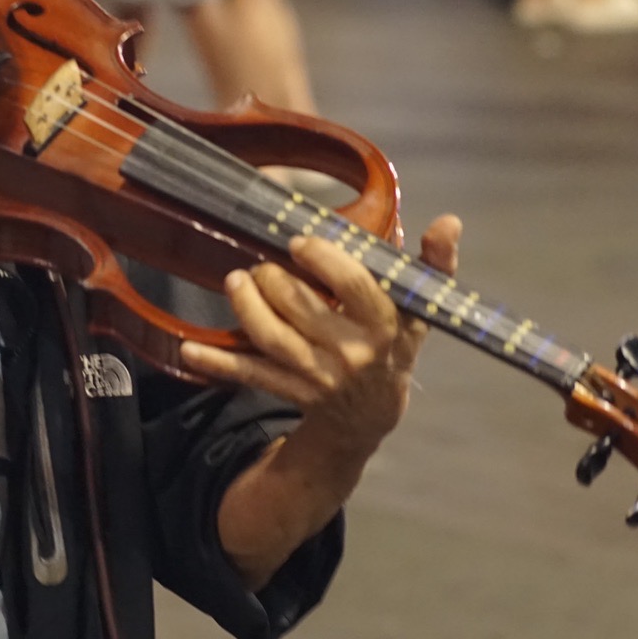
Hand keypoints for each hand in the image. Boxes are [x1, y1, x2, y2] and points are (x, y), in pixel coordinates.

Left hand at [182, 215, 462, 455]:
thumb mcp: (419, 310)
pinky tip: (188, 347)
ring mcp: (318, 377)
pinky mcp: (290, 392)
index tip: (299, 241)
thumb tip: (449, 222)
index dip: (325, 261)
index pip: (355, 287)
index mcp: (385, 327)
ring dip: (246, 306)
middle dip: (274, 280)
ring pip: (272, 338)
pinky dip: (217, 362)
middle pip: (302, 308)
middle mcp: (352, 354)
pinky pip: (249, 374)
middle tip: (262, 265)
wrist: (371, 416)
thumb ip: (433, 265)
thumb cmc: (393, 347)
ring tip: (236, 281)